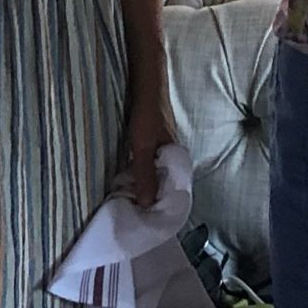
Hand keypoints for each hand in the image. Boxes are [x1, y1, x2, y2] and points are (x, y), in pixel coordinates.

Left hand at [121, 87, 174, 207]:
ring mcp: (161, 151)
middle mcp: (172, 157)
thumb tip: (146, 206)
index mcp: (177, 160)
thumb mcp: (143, 147)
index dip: (162, 206)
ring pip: (154, 175)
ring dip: (144, 187)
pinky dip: (139, 175)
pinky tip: (129, 182)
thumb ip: (145, 174)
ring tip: (130, 205)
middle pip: (163, 184)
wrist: (145, 85)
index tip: (149, 222)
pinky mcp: (150, 145)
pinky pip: (147, 166)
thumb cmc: (147, 116)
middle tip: (135, 216)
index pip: (173, 191)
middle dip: (151, 199)